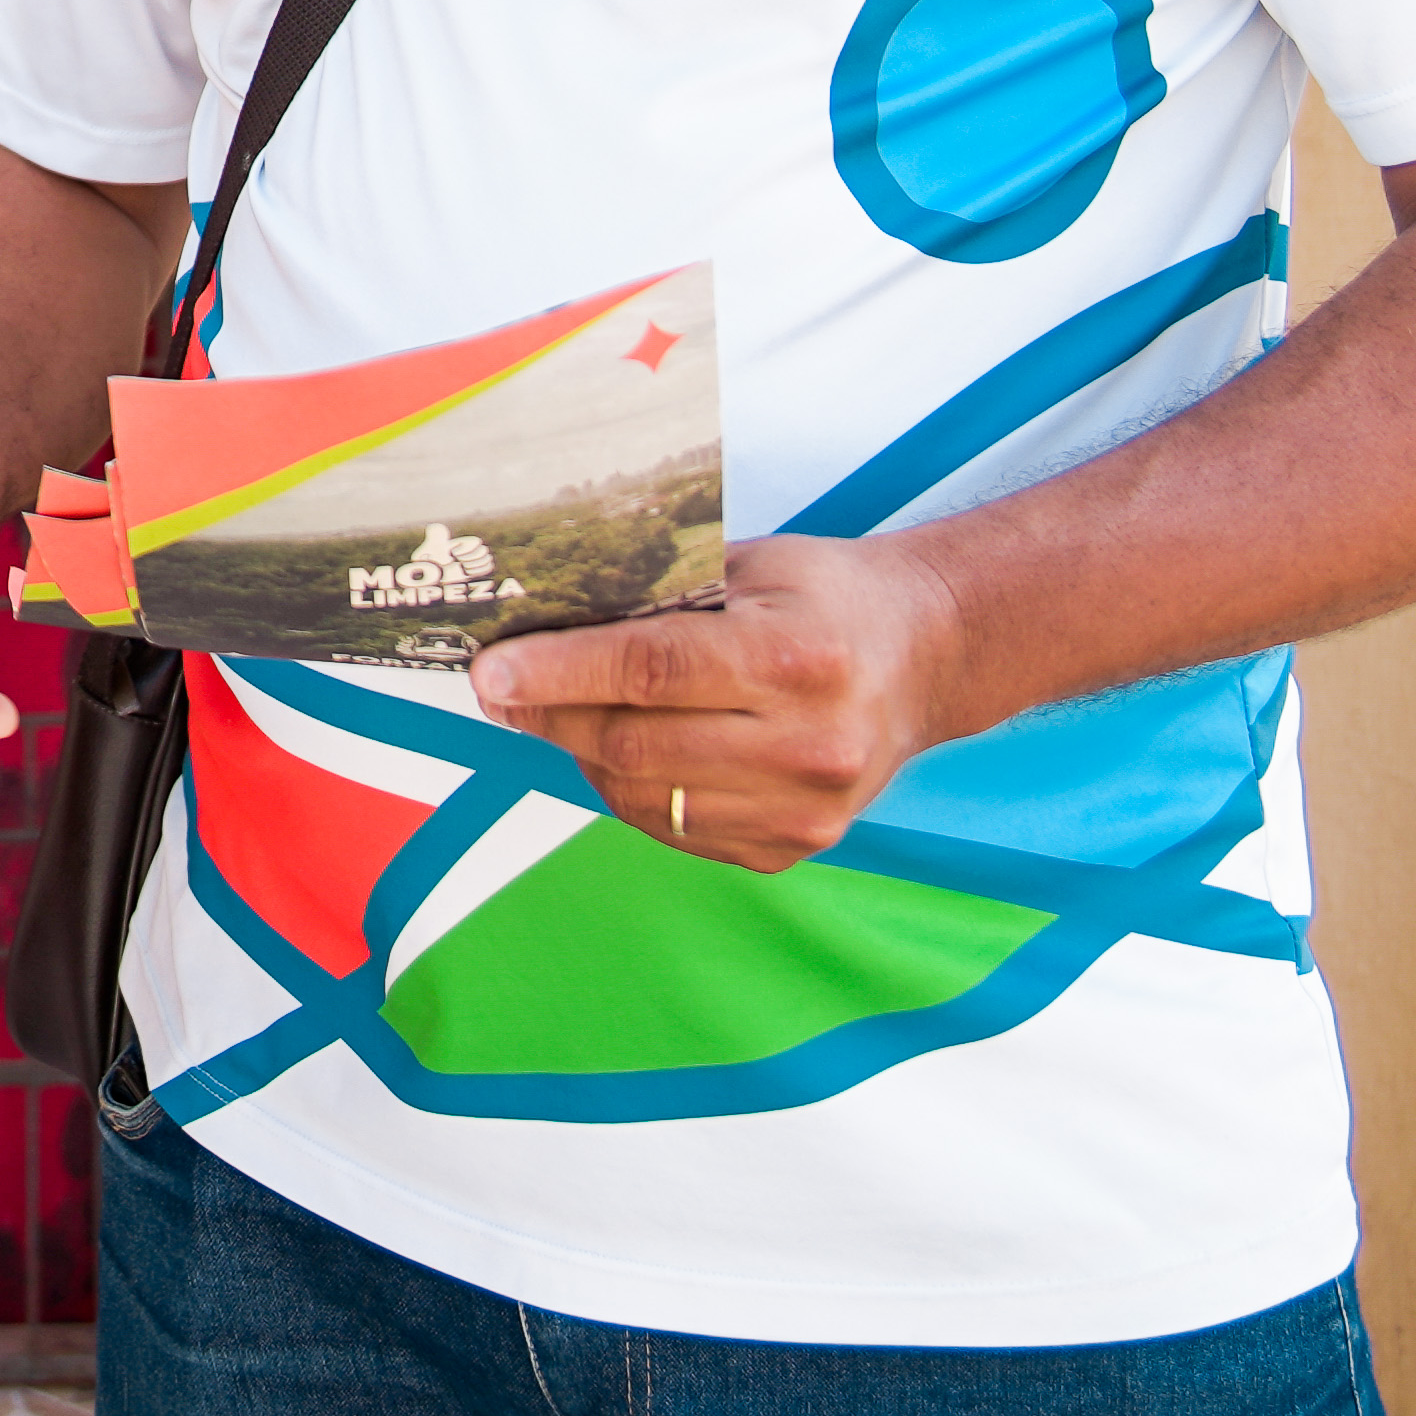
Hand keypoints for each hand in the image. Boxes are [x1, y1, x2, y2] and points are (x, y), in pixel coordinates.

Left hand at [461, 536, 969, 873]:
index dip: (559, 673)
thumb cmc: (824, 598)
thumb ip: (658, 600)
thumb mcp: (750, 568)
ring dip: (585, 755)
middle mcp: (809, 744)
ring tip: (562, 712)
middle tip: (501, 688)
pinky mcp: (794, 847)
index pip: (651, 670)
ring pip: (645, 797)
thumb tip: (541, 626)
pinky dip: (631, 791)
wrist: (925, 658)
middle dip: (550, 715)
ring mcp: (805, 809)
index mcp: (798, 658)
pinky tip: (625, 750)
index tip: (490, 672)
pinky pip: (675, 829)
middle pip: (636, 743)